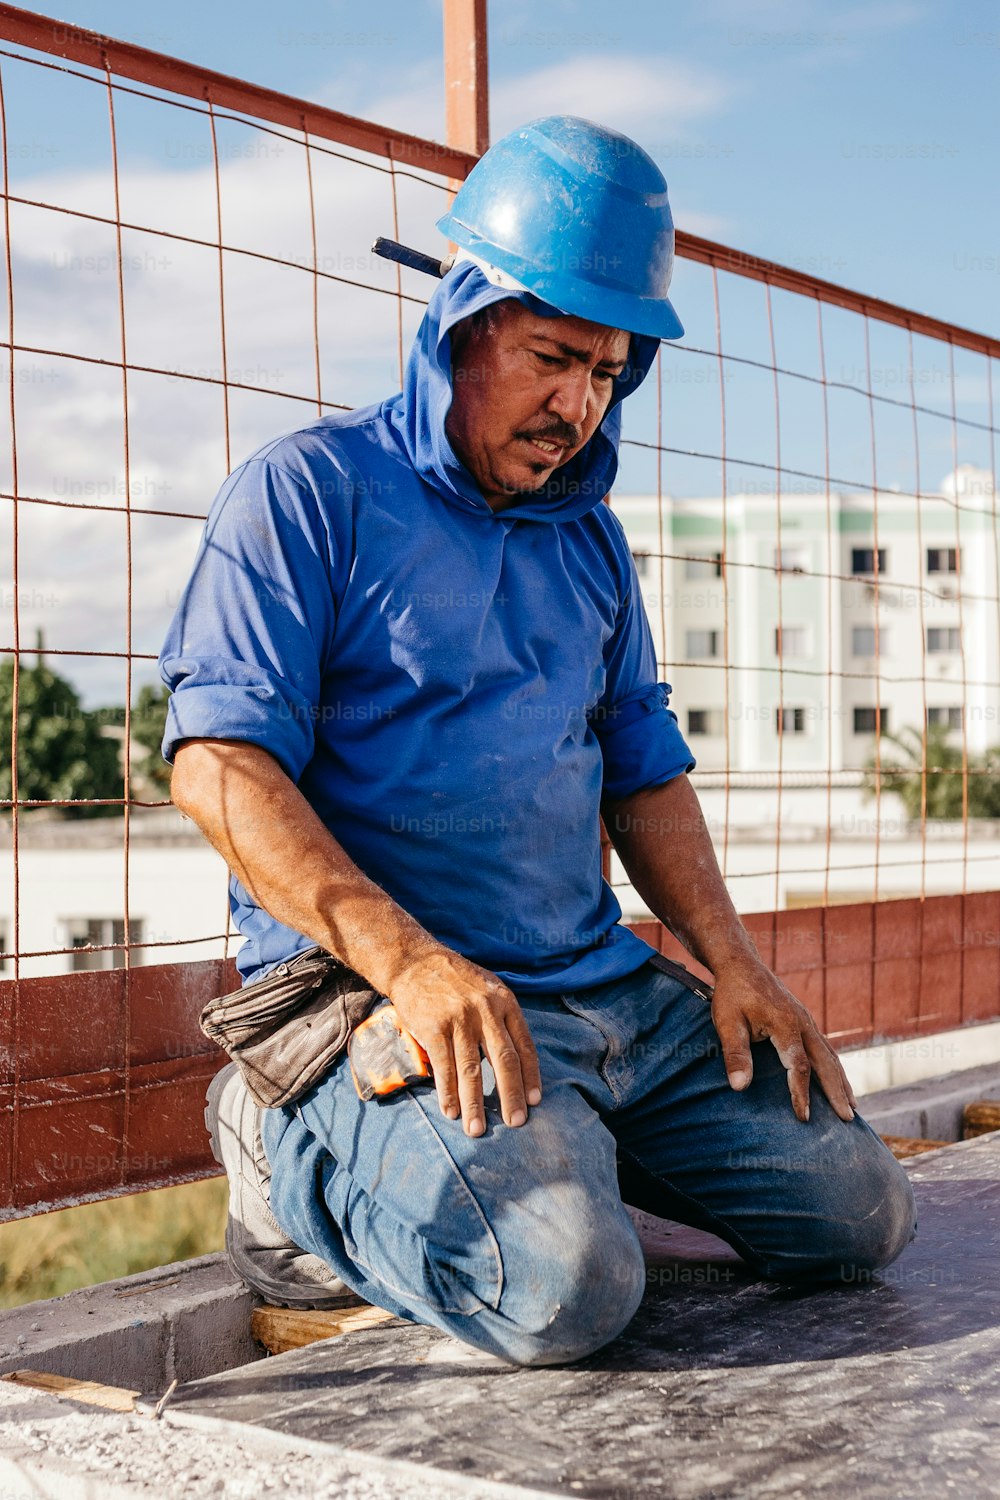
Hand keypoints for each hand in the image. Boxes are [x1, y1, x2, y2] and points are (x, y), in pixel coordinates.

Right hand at [389, 946, 541, 1137]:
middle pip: (504, 1060)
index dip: (531, 1076)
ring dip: (475, 1103)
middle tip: (516, 1122)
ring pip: (472, 1069)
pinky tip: (451, 1111)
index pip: (524, 1045)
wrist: (414, 961)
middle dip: (511, 1095)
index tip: (534, 1101)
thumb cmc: (454, 979)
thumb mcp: (488, 988)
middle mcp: (485, 1011)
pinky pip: (444, 1066)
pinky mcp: (433, 1028)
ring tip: (477, 1129)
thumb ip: (502, 1018)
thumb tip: (516, 1060)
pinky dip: (447, 1092)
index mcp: (504, 1002)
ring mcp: (459, 1019)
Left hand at [709, 956, 857, 1123]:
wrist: (741, 964)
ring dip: (841, 1081)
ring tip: (853, 1105)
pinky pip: (825, 1047)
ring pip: (830, 1055)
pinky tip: (837, 1079)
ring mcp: (806, 1020)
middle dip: (837, 1092)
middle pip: (825, 1063)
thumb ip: (735, 1054)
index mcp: (786, 1025)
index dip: (801, 1093)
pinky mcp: (804, 1020)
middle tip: (848, 1119)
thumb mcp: (727, 1023)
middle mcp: (803, 1023)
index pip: (799, 1066)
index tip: (803, 1117)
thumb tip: (739, 1087)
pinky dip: (834, 1067)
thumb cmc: (732, 994)